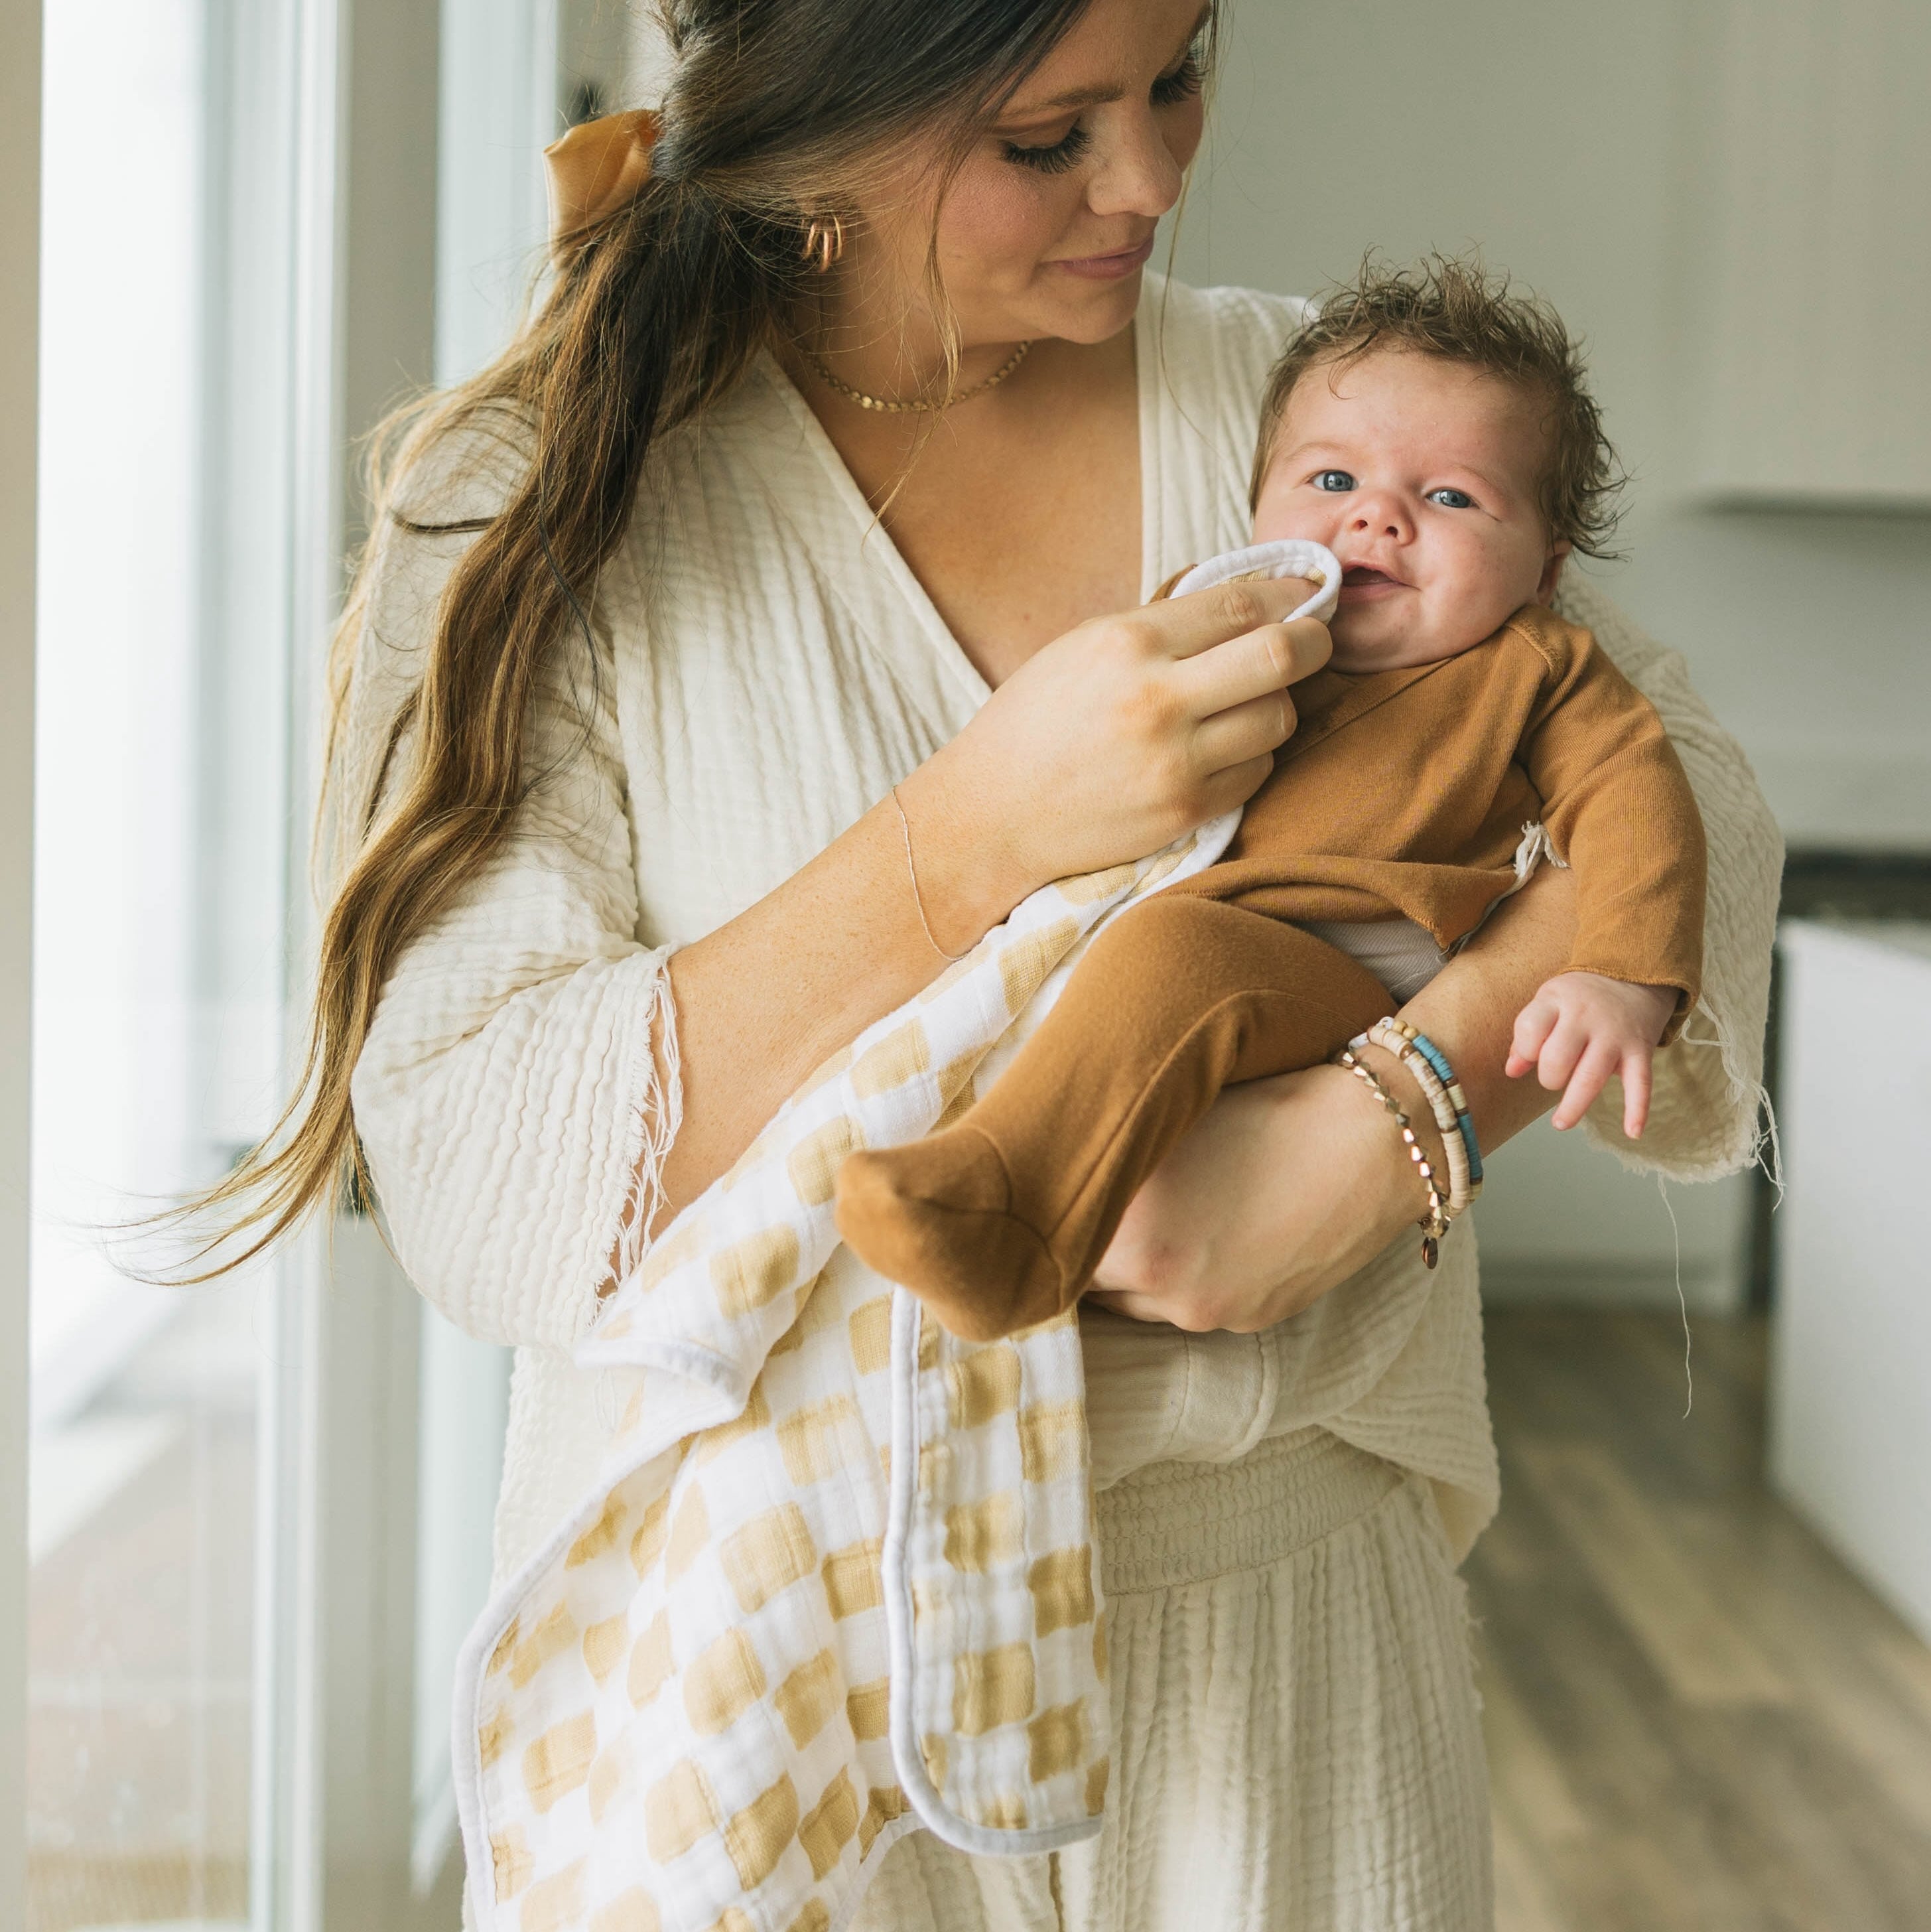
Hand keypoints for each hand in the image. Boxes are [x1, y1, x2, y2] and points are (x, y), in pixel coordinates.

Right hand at [900, 577, 1330, 927]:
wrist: (992, 812)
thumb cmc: (1036, 721)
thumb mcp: (1085, 646)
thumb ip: (1165, 625)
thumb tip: (1253, 602)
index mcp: (1127, 642)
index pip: (1242, 604)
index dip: (1290, 597)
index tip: (1306, 598)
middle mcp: (1157, 698)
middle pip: (1281, 657)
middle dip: (1315, 643)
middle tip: (1315, 642)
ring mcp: (1175, 762)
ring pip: (1279, 719)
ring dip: (1278, 705)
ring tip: (1249, 702)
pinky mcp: (1185, 812)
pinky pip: (1257, 772)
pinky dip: (1253, 756)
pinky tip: (1222, 749)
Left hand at [1086, 862, 1580, 1332]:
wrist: (1375, 1136)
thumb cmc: (1269, 1102)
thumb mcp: (1165, 1119)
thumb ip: (1107, 1155)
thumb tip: (1056, 1164)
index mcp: (1127, 1236)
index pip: (1048, 1250)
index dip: (1043, 1222)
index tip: (1035, 1203)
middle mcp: (1160, 1288)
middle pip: (1086, 1287)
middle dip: (1082, 1251)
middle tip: (1079, 1211)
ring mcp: (1210, 1311)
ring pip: (1138, 1303)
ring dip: (1132, 1271)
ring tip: (1147, 1221)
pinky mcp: (1252, 1319)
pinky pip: (1191, 1307)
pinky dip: (1184, 1279)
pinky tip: (1200, 1234)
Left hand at [1506, 970, 1676, 1136]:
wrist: (1635, 974)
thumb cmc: (1580, 996)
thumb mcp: (1548, 1002)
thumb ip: (1528, 1034)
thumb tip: (1511, 1071)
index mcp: (1557, 1001)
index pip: (1530, 1029)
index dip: (1525, 1050)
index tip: (1530, 1056)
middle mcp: (1586, 1017)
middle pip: (1557, 1059)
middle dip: (1549, 1078)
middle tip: (1553, 1079)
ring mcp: (1615, 1035)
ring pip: (1591, 1077)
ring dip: (1574, 1106)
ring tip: (1561, 1123)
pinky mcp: (1640, 1049)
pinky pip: (1641, 1083)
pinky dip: (1638, 1109)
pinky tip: (1633, 1132)